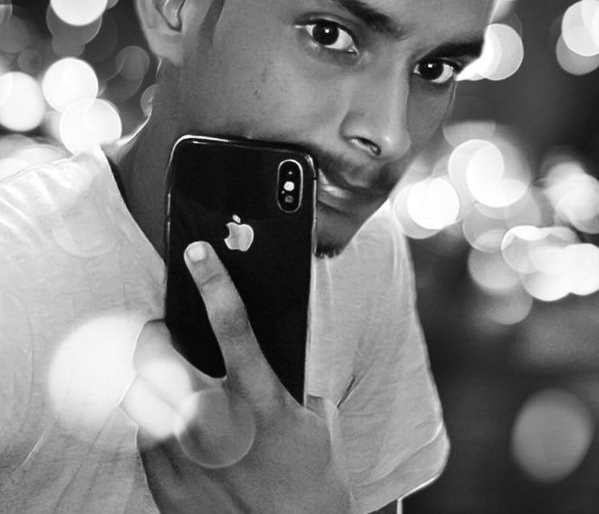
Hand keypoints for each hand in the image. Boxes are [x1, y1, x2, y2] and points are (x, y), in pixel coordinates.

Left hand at [121, 241, 354, 513]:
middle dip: (156, 334)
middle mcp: (218, 428)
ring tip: (171, 384)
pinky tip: (176, 429)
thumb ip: (287, 378)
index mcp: (261, 403)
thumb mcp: (315, 419)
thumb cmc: (312, 483)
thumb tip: (263, 343)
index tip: (199, 253)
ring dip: (153, 383)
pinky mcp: (166, 487)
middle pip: (158, 359)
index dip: (214, 282)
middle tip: (166, 332)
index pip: (233, 327)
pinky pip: (143, 438)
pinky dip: (154, 424)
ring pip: (140, 397)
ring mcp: (186, 459)